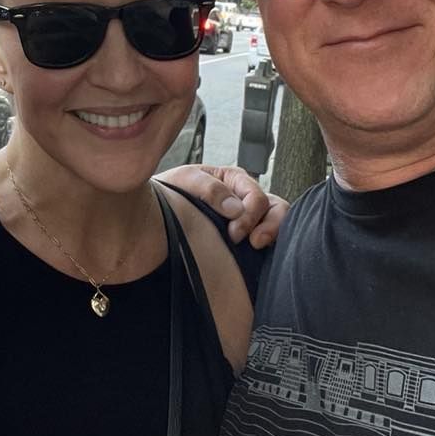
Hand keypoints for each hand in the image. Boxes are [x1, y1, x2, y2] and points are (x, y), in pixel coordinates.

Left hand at [156, 164, 288, 247]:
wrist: (156, 213)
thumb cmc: (171, 193)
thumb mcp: (185, 180)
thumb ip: (209, 188)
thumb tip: (236, 209)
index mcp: (234, 180)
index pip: (257, 196)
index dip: (249, 216)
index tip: (234, 234)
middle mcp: (246, 197)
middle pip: (276, 208)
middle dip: (269, 226)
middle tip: (252, 243)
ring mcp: (250, 217)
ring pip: (278, 222)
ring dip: (273, 234)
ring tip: (257, 247)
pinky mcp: (247, 237)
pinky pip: (269, 240)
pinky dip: (271, 246)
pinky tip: (258, 256)